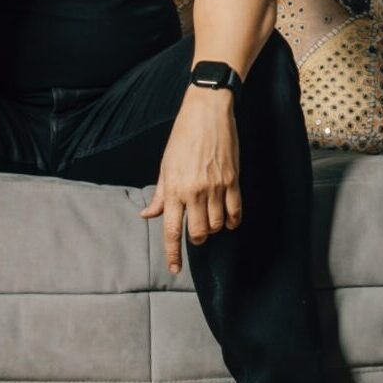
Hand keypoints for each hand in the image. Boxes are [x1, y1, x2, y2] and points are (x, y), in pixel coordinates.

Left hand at [139, 88, 241, 273]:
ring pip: (217, 225)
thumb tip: (146, 215)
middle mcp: (193, 191)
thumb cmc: (182, 137)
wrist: (207, 113)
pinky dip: (232, 221)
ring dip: (214, 228)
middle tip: (196, 233)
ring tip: (210, 218)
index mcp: (173, 188)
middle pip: (199, 233)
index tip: (174, 269)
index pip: (171, 230)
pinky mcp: (233, 180)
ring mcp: (215, 186)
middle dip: (197, 240)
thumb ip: (159, 194)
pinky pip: (235, 212)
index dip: (173, 254)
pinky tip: (228, 219)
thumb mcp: (165, 165)